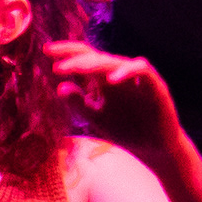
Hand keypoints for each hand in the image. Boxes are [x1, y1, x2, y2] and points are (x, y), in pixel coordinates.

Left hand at [46, 38, 180, 159]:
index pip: (86, 57)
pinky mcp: (155, 85)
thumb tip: (60, 87)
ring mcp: (137, 78)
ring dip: (96, 64)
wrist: (154, 150)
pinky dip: (127, 71)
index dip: (68, 52)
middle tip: (59, 68)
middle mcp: (120, 74)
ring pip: (116, 62)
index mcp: (105, 78)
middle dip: (77, 60)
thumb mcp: (95, 118)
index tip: (47, 51)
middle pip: (97, 58)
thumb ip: (79, 104)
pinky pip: (141, 71)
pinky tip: (111, 80)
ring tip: (78, 70)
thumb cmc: (126, 131)